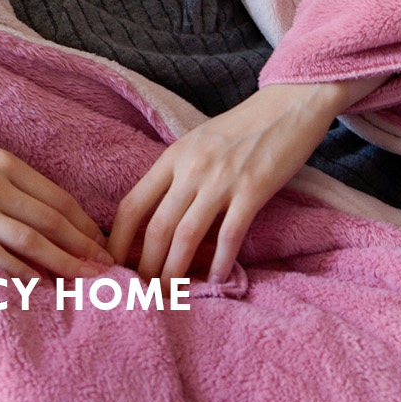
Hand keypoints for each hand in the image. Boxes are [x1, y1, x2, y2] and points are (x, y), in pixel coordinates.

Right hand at [0, 134, 113, 280]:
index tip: (106, 247)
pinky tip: (41, 287)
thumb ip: (15, 181)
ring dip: (62, 262)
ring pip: (28, 238)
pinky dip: (20, 271)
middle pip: (50, 220)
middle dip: (83, 248)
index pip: (57, 198)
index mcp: (4, 162)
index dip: (86, 226)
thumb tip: (56, 214)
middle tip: (109, 273)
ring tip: (85, 283)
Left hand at [106, 80, 373, 284]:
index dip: (117, 239)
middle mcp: (191, 167)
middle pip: (156, 226)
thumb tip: (157, 215)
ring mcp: (221, 179)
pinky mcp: (253, 189)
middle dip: (144, 266)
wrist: (287, 105)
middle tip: (140, 294)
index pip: (132, 203)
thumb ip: (178, 173)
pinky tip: (216, 279)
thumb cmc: (242, 128)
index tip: (113, 264)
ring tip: (169, 295)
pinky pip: (230, 234)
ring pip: (186, 235)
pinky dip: (220, 262)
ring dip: (175, 271)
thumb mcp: (198, 143)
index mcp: (173, 156)